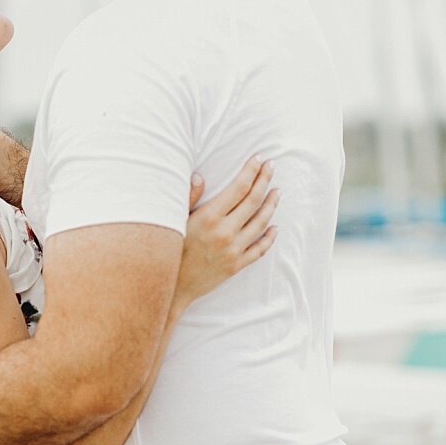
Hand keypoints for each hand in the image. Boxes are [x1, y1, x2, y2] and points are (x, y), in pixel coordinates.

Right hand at [176, 157, 278, 306]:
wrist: (171, 286)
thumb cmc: (168, 249)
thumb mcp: (174, 219)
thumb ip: (189, 197)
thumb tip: (200, 176)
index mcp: (209, 217)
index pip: (238, 188)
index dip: (250, 171)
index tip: (258, 159)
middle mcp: (225, 232)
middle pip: (252, 201)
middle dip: (264, 180)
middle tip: (271, 166)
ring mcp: (233, 250)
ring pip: (260, 223)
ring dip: (271, 205)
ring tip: (277, 191)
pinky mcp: (236, 265)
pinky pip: (259, 249)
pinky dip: (269, 237)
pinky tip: (275, 227)